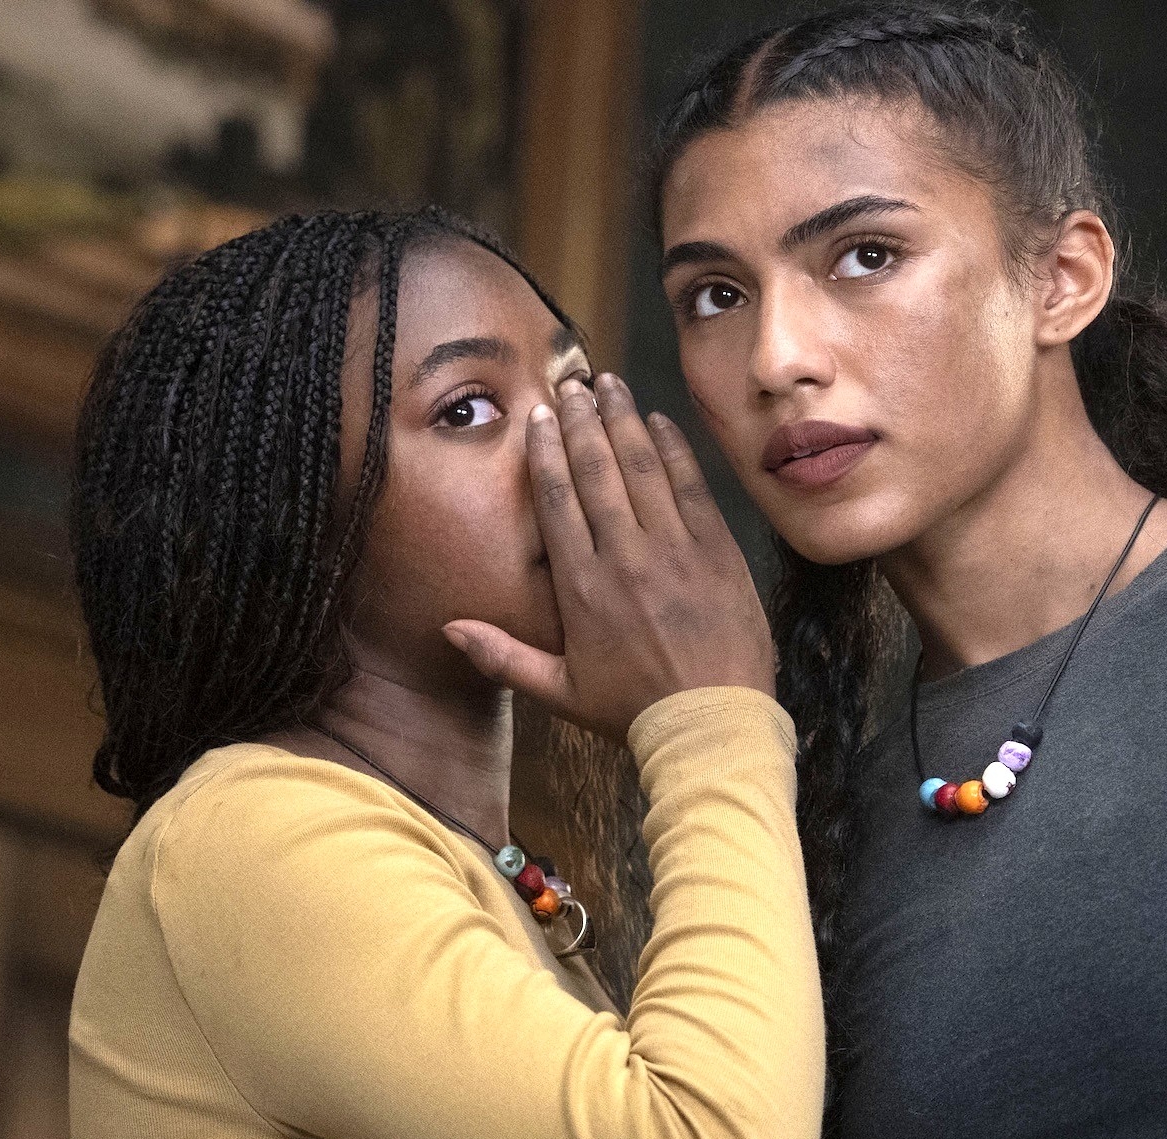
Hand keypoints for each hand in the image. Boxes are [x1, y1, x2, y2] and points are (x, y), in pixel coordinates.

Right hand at [444, 373, 774, 738]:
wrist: (712, 726)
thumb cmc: (633, 712)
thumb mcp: (560, 691)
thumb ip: (503, 657)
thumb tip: (449, 629)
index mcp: (583, 588)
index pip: (558, 502)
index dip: (546, 453)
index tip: (540, 417)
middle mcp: (625, 558)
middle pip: (597, 472)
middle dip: (582, 421)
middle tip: (573, 383)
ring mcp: (675, 550)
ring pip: (643, 469)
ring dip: (624, 421)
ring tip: (610, 384)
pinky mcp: (717, 552)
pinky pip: (692, 488)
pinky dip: (675, 451)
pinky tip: (659, 423)